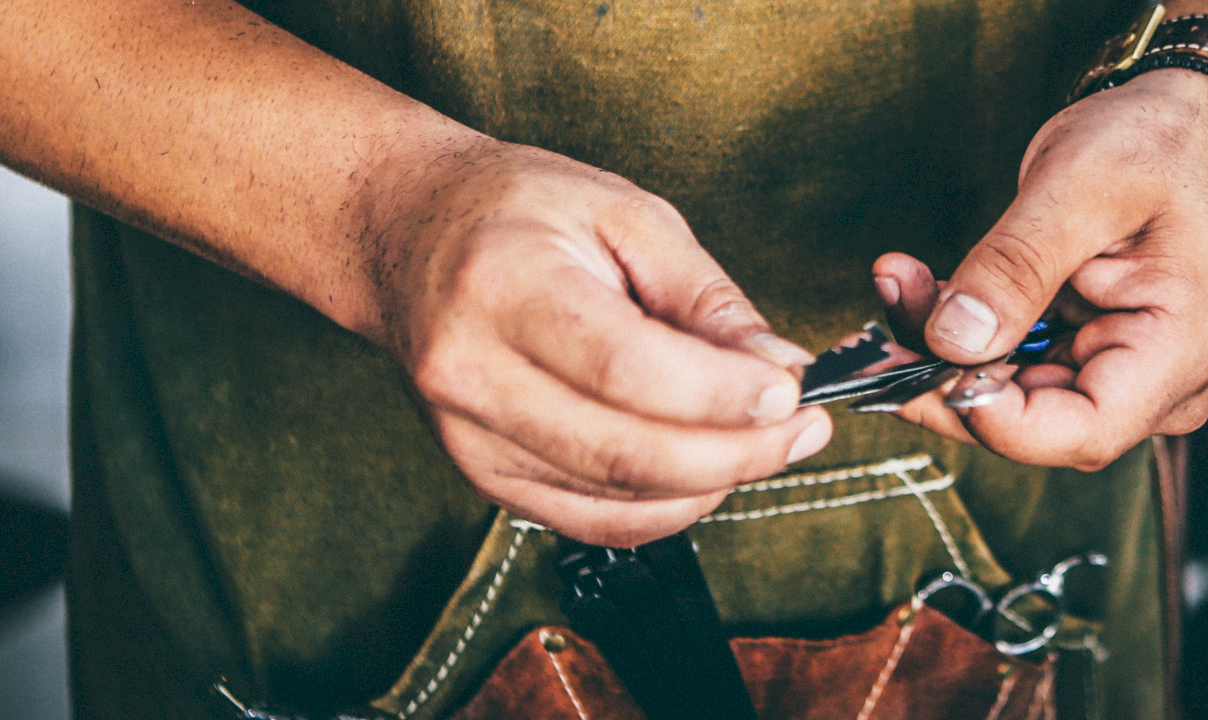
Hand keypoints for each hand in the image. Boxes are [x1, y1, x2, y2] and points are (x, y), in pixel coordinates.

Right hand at [355, 139, 831, 545]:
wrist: (405, 234)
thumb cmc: (515, 211)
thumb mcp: (624, 214)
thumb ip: (704, 297)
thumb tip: (779, 368)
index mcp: (506, 286)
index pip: (627, 369)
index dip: (720, 395)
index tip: (791, 391)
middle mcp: (474, 373)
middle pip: (626, 453)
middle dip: (738, 453)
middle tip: (802, 430)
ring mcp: (470, 437)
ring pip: (616, 499)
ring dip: (711, 483)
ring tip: (765, 442)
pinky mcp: (481, 475)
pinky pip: (590, 521)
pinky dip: (664, 508)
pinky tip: (706, 471)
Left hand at [870, 69, 1207, 469]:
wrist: (1176, 123)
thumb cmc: (1156, 145)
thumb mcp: (1078, 188)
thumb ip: (1015, 267)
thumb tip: (955, 339)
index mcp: (1180, 349)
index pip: (1081, 431)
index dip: (991, 417)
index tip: (922, 365)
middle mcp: (1158, 382)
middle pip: (1033, 424)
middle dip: (945, 377)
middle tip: (880, 325)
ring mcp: (1119, 374)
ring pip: (1008, 400)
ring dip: (940, 355)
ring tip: (898, 286)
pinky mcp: (1082, 356)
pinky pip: (1008, 368)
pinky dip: (959, 337)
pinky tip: (920, 292)